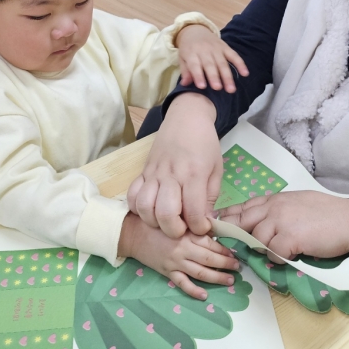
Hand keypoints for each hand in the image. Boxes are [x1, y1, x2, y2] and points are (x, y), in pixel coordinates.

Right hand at [117, 212, 239, 299]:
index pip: (211, 244)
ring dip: (217, 278)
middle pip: (209, 259)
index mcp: (187, 234)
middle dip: (226, 264)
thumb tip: (215, 231)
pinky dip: (193, 291)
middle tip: (238, 268)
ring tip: (229, 281)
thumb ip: (194, 226)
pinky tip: (204, 296)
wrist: (133, 233)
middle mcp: (183, 249)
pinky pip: (182, 283)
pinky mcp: (167, 272)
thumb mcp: (177, 220)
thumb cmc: (157, 223)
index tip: (235, 253)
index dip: (225, 250)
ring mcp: (175, 262)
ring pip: (200, 272)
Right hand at [127, 94, 222, 237]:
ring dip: (154, 221)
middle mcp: (172, 175)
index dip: (199, 228)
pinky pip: (132, 195)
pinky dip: (138, 209)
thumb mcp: (216, 169)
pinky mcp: (143, 171)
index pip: (193, 212)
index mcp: (194, 174)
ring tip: (165, 221)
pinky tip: (150, 210)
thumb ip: (209, 197)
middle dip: (174, 230)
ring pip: (144, 206)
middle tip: (183, 229)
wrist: (186, 117)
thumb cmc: (205, 144)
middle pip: (165, 213)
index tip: (202, 228)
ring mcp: (154, 173)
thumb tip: (204, 222)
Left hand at [175, 24, 248, 92]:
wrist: (195, 30)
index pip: (195, 65)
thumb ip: (186, 71)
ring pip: (222, 63)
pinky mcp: (226, 47)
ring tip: (231, 89)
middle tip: (218, 88)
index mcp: (191, 53)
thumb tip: (185, 84)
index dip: (198, 75)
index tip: (202, 86)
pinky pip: (234, 55)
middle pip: (210, 64)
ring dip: (227, 76)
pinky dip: (240, 64)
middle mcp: (204, 50)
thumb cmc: (188, 49)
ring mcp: (216, 48)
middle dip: (214, 77)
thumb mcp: (182, 58)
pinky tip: (245, 73)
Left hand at [219, 191, 348, 261]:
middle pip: (242, 220)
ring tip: (279, 250)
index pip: (244, 206)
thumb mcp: (297, 202)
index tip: (218, 223)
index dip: (229, 215)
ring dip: (263, 248)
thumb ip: (279, 209)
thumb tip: (264, 221)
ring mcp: (280, 222)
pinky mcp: (289, 238)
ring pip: (256, 239)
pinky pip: (272, 253)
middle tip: (225, 242)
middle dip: (231, 232)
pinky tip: (291, 255)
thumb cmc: (327, 212)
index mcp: (276, 199)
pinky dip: (279, 258)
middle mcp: (274, 208)